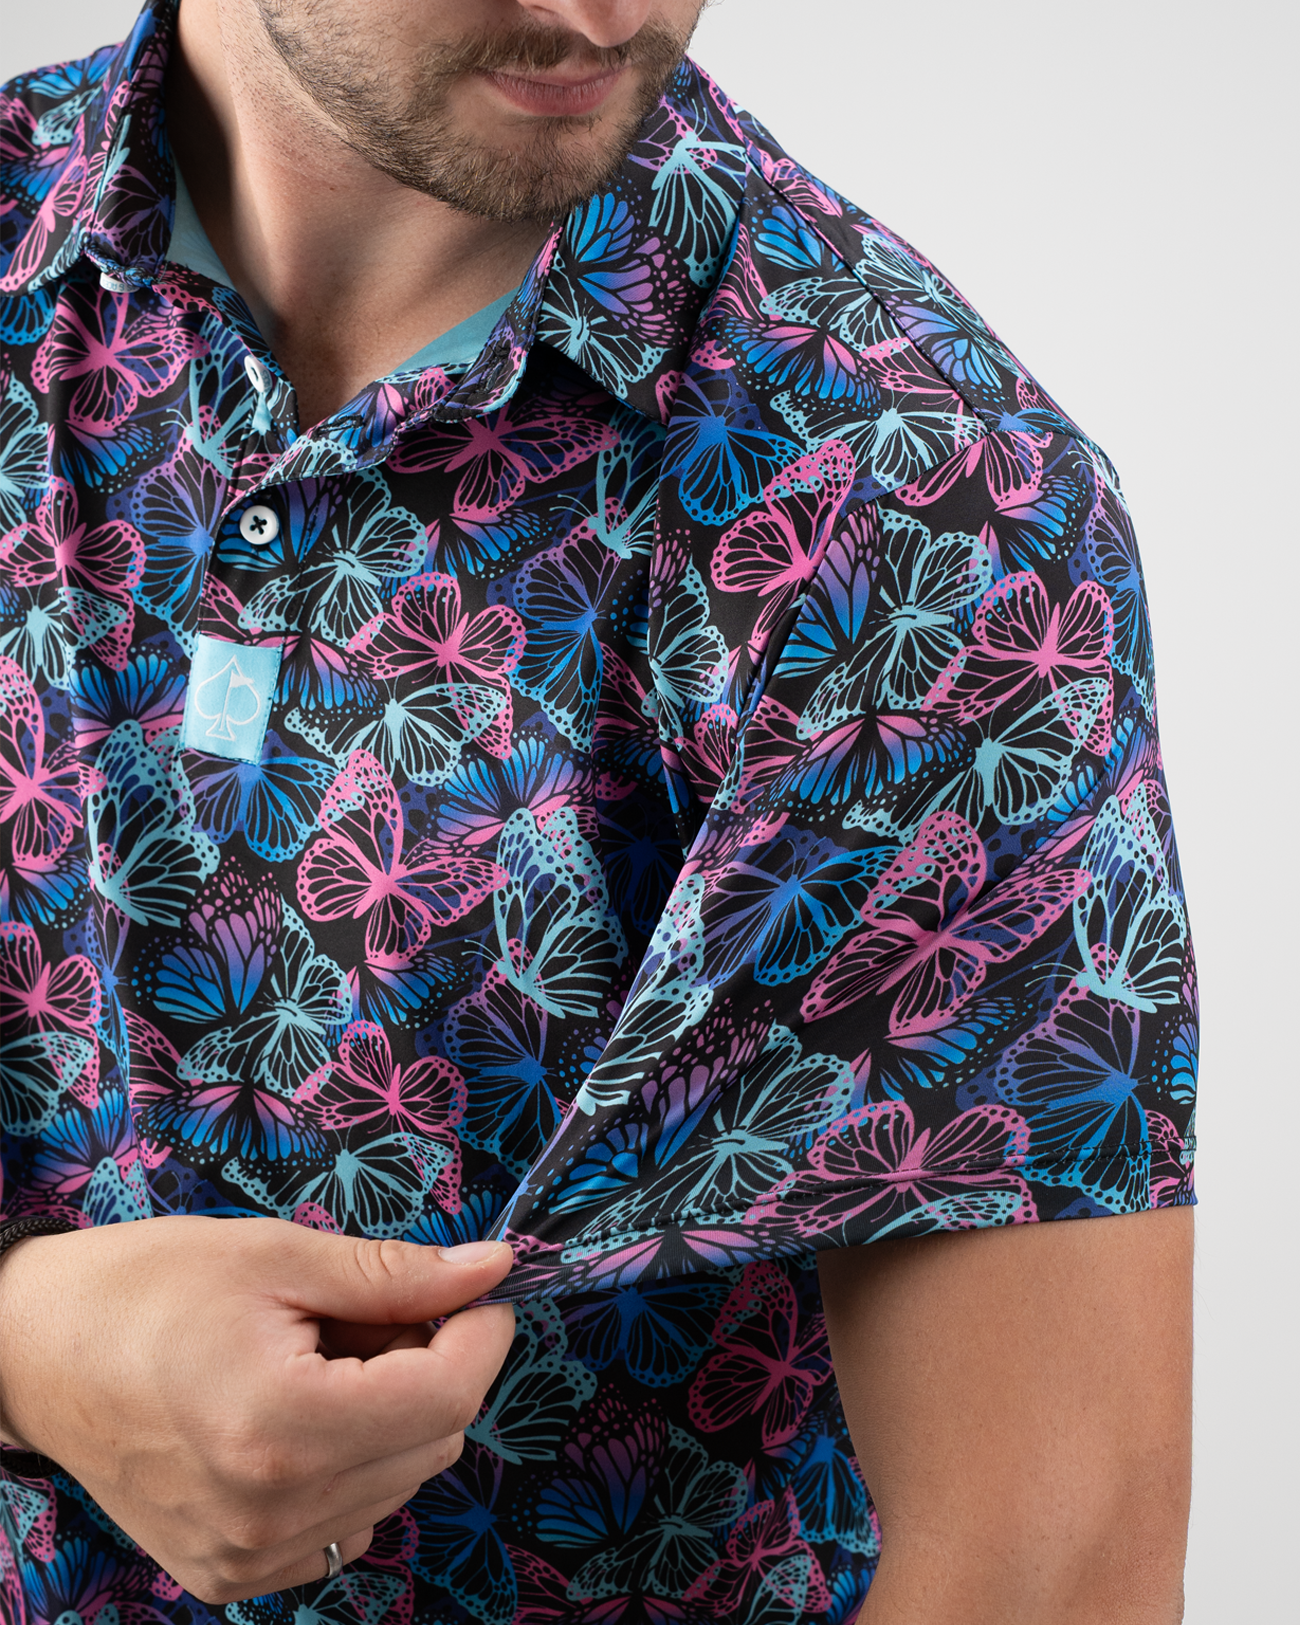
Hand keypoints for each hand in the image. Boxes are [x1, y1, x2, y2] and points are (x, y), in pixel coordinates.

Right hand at [0, 1216, 515, 1602]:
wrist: (35, 1351)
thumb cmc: (146, 1287)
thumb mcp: (277, 1255)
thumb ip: (396, 1273)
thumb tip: (492, 1269)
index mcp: (282, 1427)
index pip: (448, 1395)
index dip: (482, 1332)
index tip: (479, 1289)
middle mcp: (271, 1514)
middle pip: (431, 1440)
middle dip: (426, 1364)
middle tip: (364, 1312)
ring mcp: (249, 1558)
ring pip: (395, 1483)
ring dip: (386, 1415)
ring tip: (317, 1359)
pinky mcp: (232, 1575)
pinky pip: (346, 1524)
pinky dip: (347, 1466)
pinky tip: (295, 1414)